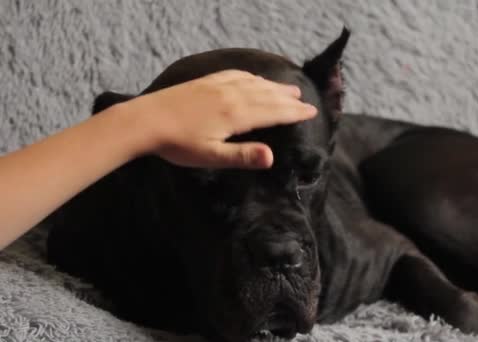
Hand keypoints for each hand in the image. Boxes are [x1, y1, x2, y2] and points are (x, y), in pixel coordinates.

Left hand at [125, 70, 317, 168]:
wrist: (145, 121)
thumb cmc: (178, 145)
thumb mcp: (211, 157)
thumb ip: (242, 156)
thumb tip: (272, 157)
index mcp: (236, 115)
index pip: (273, 112)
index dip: (294, 113)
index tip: (311, 112)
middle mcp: (232, 96)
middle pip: (267, 96)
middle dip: (289, 100)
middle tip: (306, 101)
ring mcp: (219, 86)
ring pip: (254, 84)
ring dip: (274, 86)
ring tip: (289, 88)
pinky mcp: (206, 82)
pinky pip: (236, 75)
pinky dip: (252, 77)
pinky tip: (254, 78)